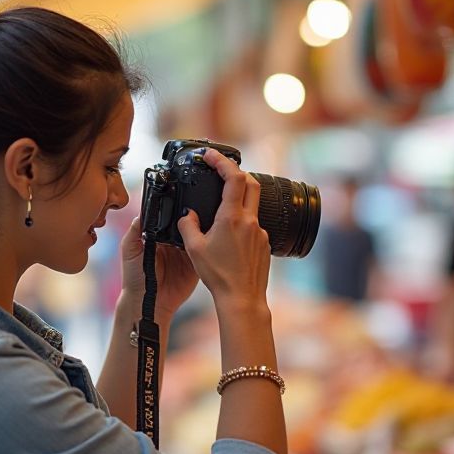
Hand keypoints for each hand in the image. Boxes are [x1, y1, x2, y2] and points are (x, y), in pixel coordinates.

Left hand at [118, 216, 198, 319]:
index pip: (171, 218)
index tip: (182, 202)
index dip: (176, 211)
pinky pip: (203, 254)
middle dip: (192, 219)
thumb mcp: (129, 249)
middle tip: (195, 214)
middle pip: (187, 225)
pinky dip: (206, 249)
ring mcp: (186, 254)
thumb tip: (144, 211)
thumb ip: (135, 229)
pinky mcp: (195, 266)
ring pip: (197, 237)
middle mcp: (173, 243)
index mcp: (159, 236)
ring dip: (201, 232)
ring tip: (203, 226)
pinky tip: (207, 243)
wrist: (146, 303)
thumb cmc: (134, 277)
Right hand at [176, 148, 270, 310]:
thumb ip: (188, 225)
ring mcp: (260, 232)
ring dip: (239, 198)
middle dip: (235, 171)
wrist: (242, 298)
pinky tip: (230, 236)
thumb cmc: (219, 276)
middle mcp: (250, 221)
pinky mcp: (265, 243)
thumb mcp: (194, 249)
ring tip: (221, 207)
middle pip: (250, 182)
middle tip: (220, 171)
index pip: (233, 176)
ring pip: (252, 204)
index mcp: (232, 217)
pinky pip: (254, 224)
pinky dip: (242, 221)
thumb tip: (188, 214)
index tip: (211, 155)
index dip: (222, 160)